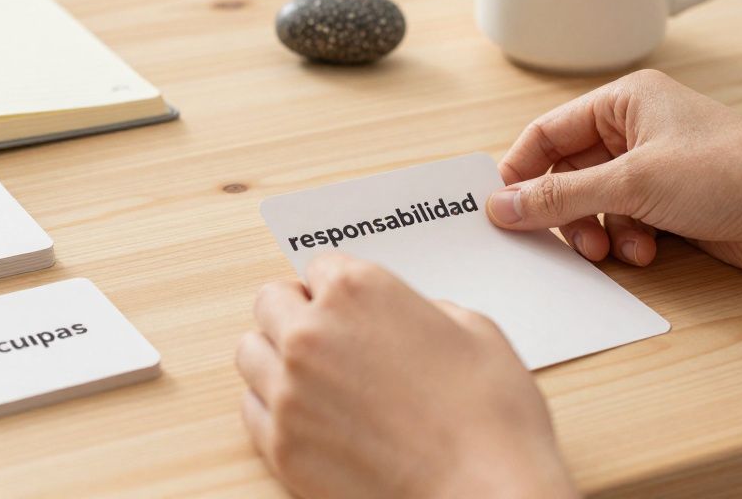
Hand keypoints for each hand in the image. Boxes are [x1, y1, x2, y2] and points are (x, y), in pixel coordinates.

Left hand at [237, 253, 576, 498]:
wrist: (485, 495)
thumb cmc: (491, 417)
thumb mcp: (474, 331)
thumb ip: (426, 309)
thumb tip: (410, 316)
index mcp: (358, 291)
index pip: (319, 267)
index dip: (337, 287)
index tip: (346, 305)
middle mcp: (311, 333)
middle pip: (271, 302)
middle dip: (296, 312)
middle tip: (325, 335)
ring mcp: (290, 391)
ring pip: (251, 353)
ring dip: (276, 357)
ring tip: (312, 376)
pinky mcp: (282, 444)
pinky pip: (252, 408)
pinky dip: (273, 407)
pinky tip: (308, 415)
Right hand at [487, 69, 741, 276]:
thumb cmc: (735, 173)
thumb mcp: (633, 183)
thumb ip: (561, 197)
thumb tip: (503, 205)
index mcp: (624, 101)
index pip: (548, 132)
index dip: (522, 170)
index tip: (505, 208)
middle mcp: (636, 130)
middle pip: (568, 174)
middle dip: (567, 211)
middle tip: (568, 239)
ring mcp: (654, 169)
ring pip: (594, 204)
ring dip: (598, 231)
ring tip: (613, 249)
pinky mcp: (671, 204)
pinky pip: (623, 223)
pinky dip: (626, 241)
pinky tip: (647, 251)